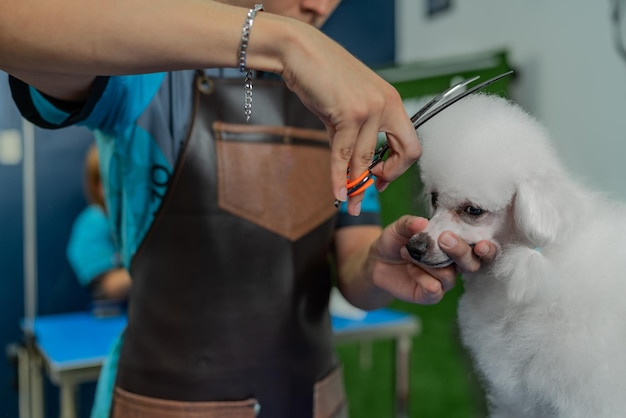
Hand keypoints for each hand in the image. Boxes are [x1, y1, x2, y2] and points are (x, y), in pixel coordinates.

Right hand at [276, 21, 420, 214]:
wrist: (299, 52)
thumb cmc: (321, 76)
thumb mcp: (347, 106)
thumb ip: (355, 135)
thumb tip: (353, 167)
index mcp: (392, 101)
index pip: (410, 144)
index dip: (397, 167)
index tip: (379, 178)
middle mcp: (388, 104)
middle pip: (405, 153)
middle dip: (387, 178)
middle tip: (369, 189)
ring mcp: (370, 109)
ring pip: (366, 159)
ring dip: (357, 185)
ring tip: (349, 201)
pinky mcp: (349, 114)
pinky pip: (344, 156)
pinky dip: (339, 178)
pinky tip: (337, 192)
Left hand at [369, 216, 495, 304]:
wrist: (377, 262)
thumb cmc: (395, 241)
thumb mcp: (399, 228)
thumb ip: (410, 223)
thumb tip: (423, 222)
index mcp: (455, 244)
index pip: (479, 247)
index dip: (486, 247)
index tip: (482, 244)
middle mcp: (454, 264)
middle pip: (471, 263)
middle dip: (461, 252)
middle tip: (444, 239)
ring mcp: (443, 280)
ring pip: (450, 276)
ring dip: (429, 263)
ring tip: (407, 251)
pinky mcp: (431, 294)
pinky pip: (434, 289)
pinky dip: (421, 277)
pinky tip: (409, 268)